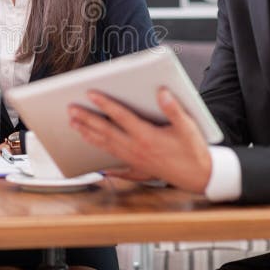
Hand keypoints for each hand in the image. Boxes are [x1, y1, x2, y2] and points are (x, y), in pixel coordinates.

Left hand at [68, 89, 211, 193]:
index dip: (105, 104)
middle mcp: (136, 148)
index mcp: (147, 136)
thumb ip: (173, 109)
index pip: (121, 116)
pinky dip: (100, 153)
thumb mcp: (187, 127)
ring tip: (73, 124)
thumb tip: (161, 92)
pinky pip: (112, 159)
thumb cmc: (193, 150)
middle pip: (106, 131)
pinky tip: (91, 153)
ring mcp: (133, 159)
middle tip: (70, 109)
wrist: (199, 177)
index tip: (90, 93)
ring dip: (88, 134)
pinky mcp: (135, 167)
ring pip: (105, 144)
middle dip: (87, 119)